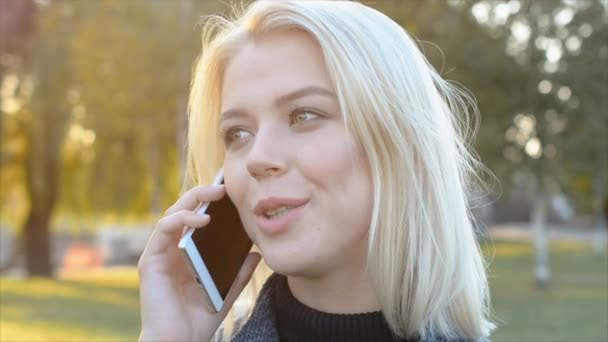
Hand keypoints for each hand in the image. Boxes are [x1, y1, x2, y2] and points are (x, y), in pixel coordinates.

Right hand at [138, 185, 260, 340]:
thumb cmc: (198, 320)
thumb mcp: (226, 291)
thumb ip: (239, 273)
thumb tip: (257, 254)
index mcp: (186, 254)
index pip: (195, 220)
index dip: (208, 203)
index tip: (229, 191)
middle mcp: (170, 250)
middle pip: (183, 211)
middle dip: (201, 194)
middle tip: (223, 186)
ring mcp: (159, 253)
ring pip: (172, 214)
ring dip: (192, 200)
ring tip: (215, 194)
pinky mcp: (150, 260)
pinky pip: (163, 230)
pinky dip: (181, 220)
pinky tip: (202, 220)